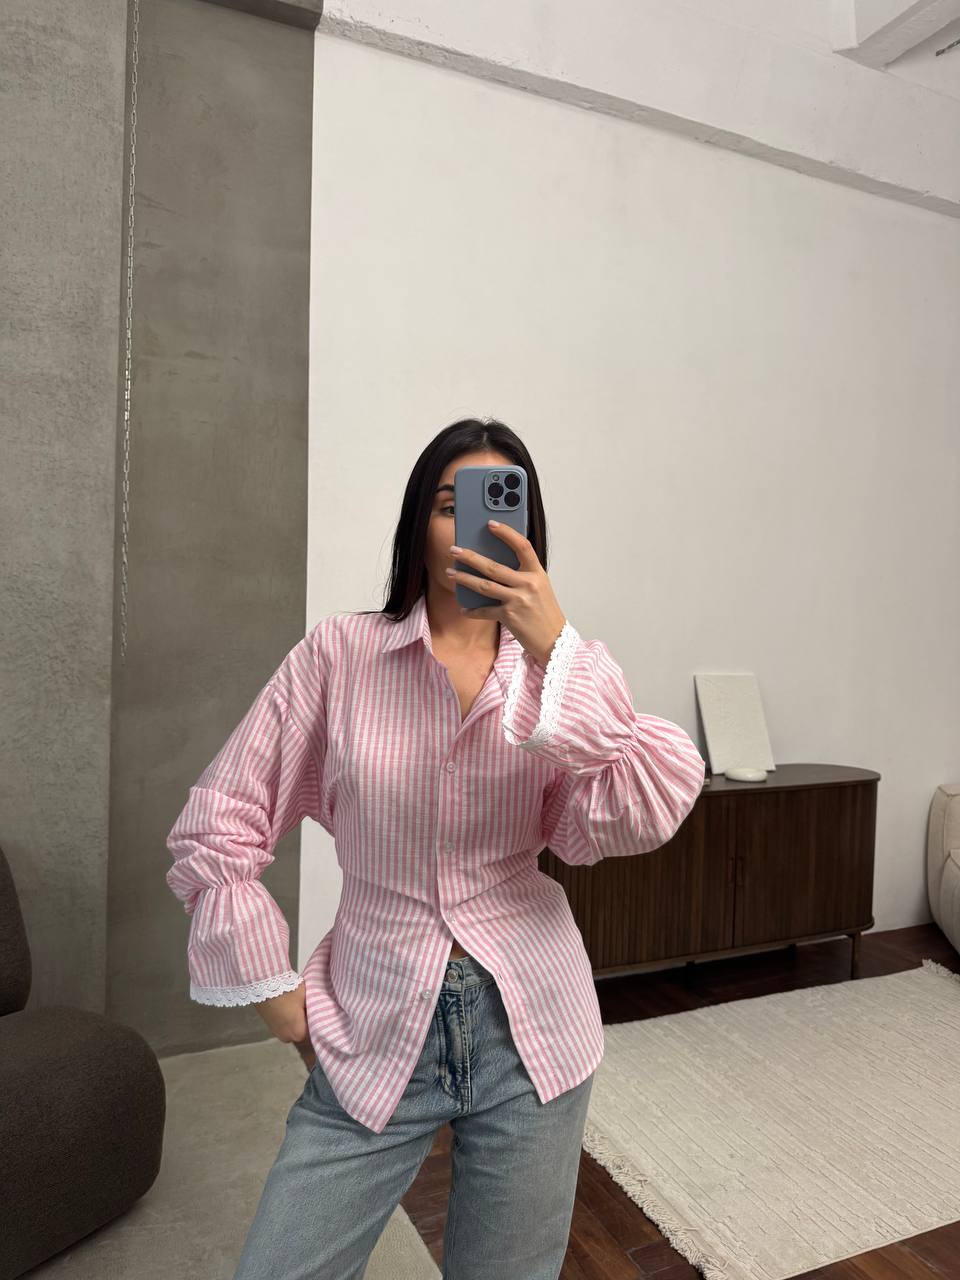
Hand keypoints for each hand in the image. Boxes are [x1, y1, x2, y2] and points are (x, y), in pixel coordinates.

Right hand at [252, 983, 315, 1068]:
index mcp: (299, 1034)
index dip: (318, 1020)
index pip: (314, 1031)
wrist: (264, 984)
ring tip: (298, 1006)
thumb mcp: (307, 998)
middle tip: (309, 1007)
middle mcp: (287, 1038)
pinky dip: (288, 1019)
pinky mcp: (270, 1026)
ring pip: (293, 1029)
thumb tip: (319, 1011)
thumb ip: (314, 1009)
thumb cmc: (289, 991)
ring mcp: (277, 1033)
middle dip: (307, 1021)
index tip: (320, 1012)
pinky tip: (289, 1008)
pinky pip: (284, 1025)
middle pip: (303, 1031)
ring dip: (297, 1021)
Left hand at [446, 520, 566, 666]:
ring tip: (451, 572)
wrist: (553, 639)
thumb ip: (522, 574)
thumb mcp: (539, 587)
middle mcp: (528, 584)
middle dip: (470, 557)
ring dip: (464, 578)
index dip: (506, 533)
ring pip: (484, 585)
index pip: (522, 546)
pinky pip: (485, 610)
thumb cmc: (544, 611)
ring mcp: (518, 600)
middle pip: (493, 566)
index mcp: (537, 572)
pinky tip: (464, 609)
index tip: (491, 524)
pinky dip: (473, 610)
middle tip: (454, 550)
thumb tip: (494, 563)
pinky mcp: (509, 616)